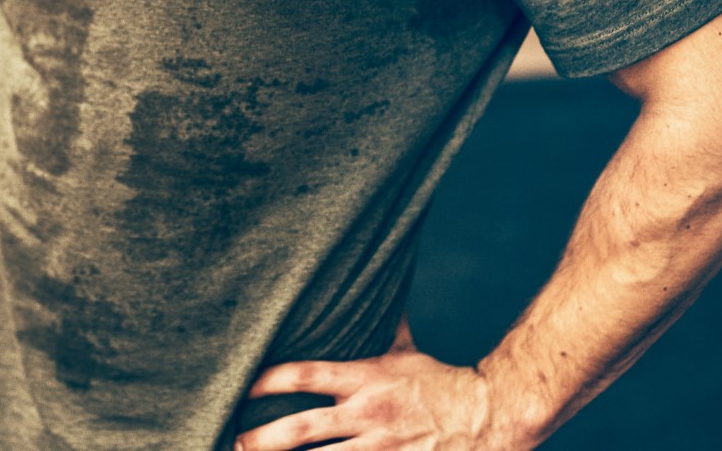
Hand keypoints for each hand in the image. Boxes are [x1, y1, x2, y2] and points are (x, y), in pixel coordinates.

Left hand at [238, 323, 532, 450]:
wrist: (492, 414)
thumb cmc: (444, 384)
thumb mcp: (407, 352)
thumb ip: (383, 327)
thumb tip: (374, 287)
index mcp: (364, 380)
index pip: (302, 375)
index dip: (264, 380)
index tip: (235, 387)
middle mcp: (366, 415)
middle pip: (299, 430)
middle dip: (259, 438)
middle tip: (228, 441)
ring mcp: (379, 449)